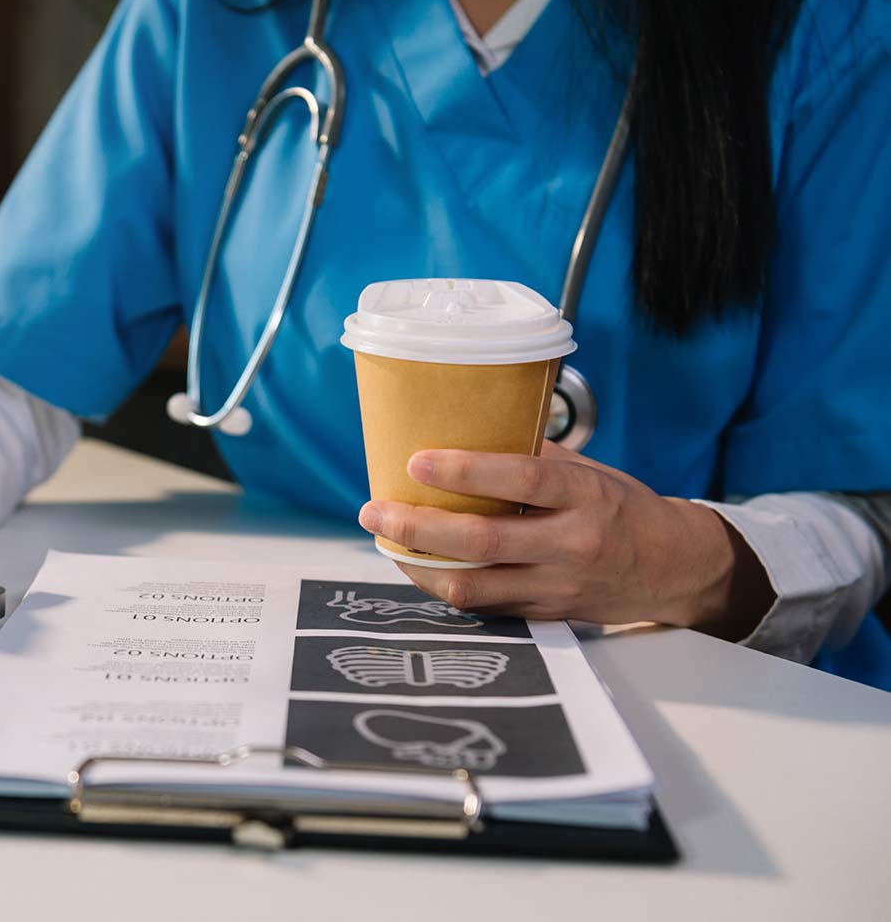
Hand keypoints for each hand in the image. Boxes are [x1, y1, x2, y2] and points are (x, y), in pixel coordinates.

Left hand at [357, 441, 758, 630]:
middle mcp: (573, 545)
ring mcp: (558, 587)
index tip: (416, 461)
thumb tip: (465, 434)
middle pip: (482, 542)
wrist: (676, 569)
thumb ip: (534, 460)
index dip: (465, 472)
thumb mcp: (592, 474)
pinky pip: (484, 605)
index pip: (521, 481)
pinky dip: (445, 586)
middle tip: (375, 511)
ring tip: (386, 540)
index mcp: (586, 496)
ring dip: (419, 565)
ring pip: (474, 586)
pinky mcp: (546, 616)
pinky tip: (419, 566)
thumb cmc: (624, 509)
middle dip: (418, 528)